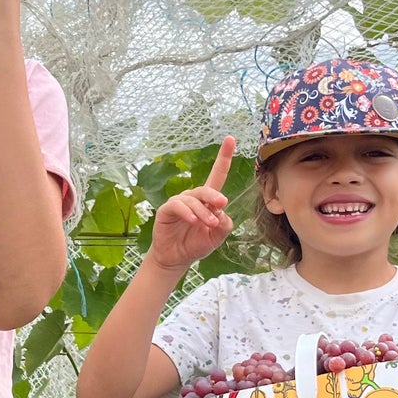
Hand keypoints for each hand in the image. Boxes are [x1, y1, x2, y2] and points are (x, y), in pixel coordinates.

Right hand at [148, 137, 237, 270]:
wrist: (177, 258)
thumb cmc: (196, 244)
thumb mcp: (217, 237)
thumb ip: (225, 224)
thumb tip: (222, 212)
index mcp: (207, 200)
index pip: (218, 175)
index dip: (224, 157)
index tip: (231, 139)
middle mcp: (193, 197)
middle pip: (206, 189)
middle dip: (214, 196)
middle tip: (222, 204)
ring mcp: (179, 202)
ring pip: (194, 200)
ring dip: (203, 211)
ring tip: (209, 224)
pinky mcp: (166, 210)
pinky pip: (178, 205)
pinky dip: (187, 212)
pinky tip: (193, 221)